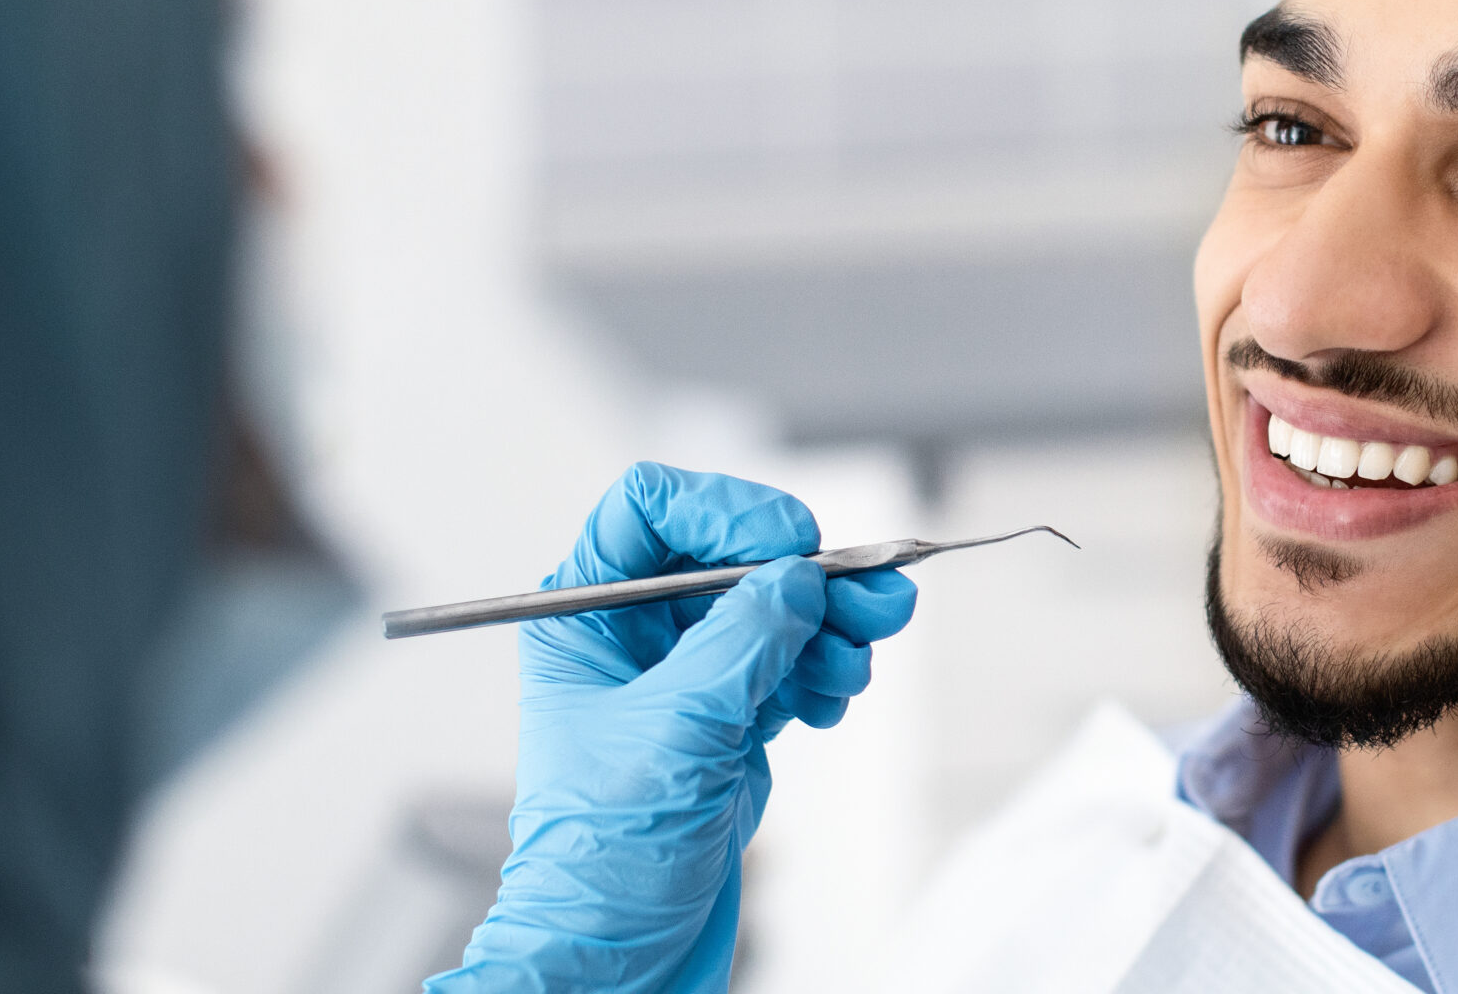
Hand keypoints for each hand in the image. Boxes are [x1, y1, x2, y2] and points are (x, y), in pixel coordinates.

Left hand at [426, 463, 918, 993]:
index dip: (725, 511)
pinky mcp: (729, 719)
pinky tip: (833, 700)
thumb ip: (742, 643)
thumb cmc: (600, 862)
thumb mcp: (676, 734)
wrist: (617, 959)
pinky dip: (825, 672)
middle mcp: (633, 635)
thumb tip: (797, 580)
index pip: (651, 509)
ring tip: (858, 661)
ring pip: (776, 609)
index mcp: (584, 618)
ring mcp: (686, 677)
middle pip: (735, 556)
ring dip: (832, 626)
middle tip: (874, 597)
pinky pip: (793, 663)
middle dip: (810, 575)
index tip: (789, 545)